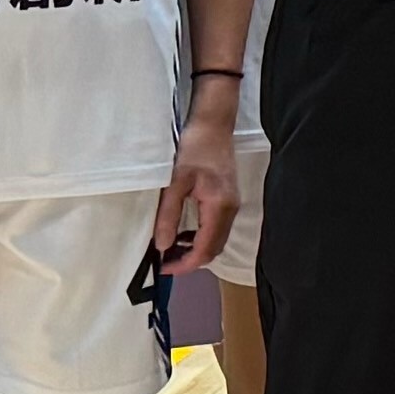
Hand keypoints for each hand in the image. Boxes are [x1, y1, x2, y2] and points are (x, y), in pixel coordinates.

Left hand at [148, 108, 242, 275]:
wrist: (214, 124)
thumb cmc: (195, 148)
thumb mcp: (175, 182)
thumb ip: (169, 215)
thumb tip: (162, 246)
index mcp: (219, 207)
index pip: (205, 250)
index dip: (185, 264)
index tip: (163, 268)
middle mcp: (230, 210)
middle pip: (213, 250)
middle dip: (189, 261)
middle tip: (163, 261)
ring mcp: (232, 205)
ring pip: (216, 241)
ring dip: (195, 250)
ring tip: (170, 249)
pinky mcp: (228, 199)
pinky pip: (216, 228)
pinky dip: (200, 237)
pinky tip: (183, 232)